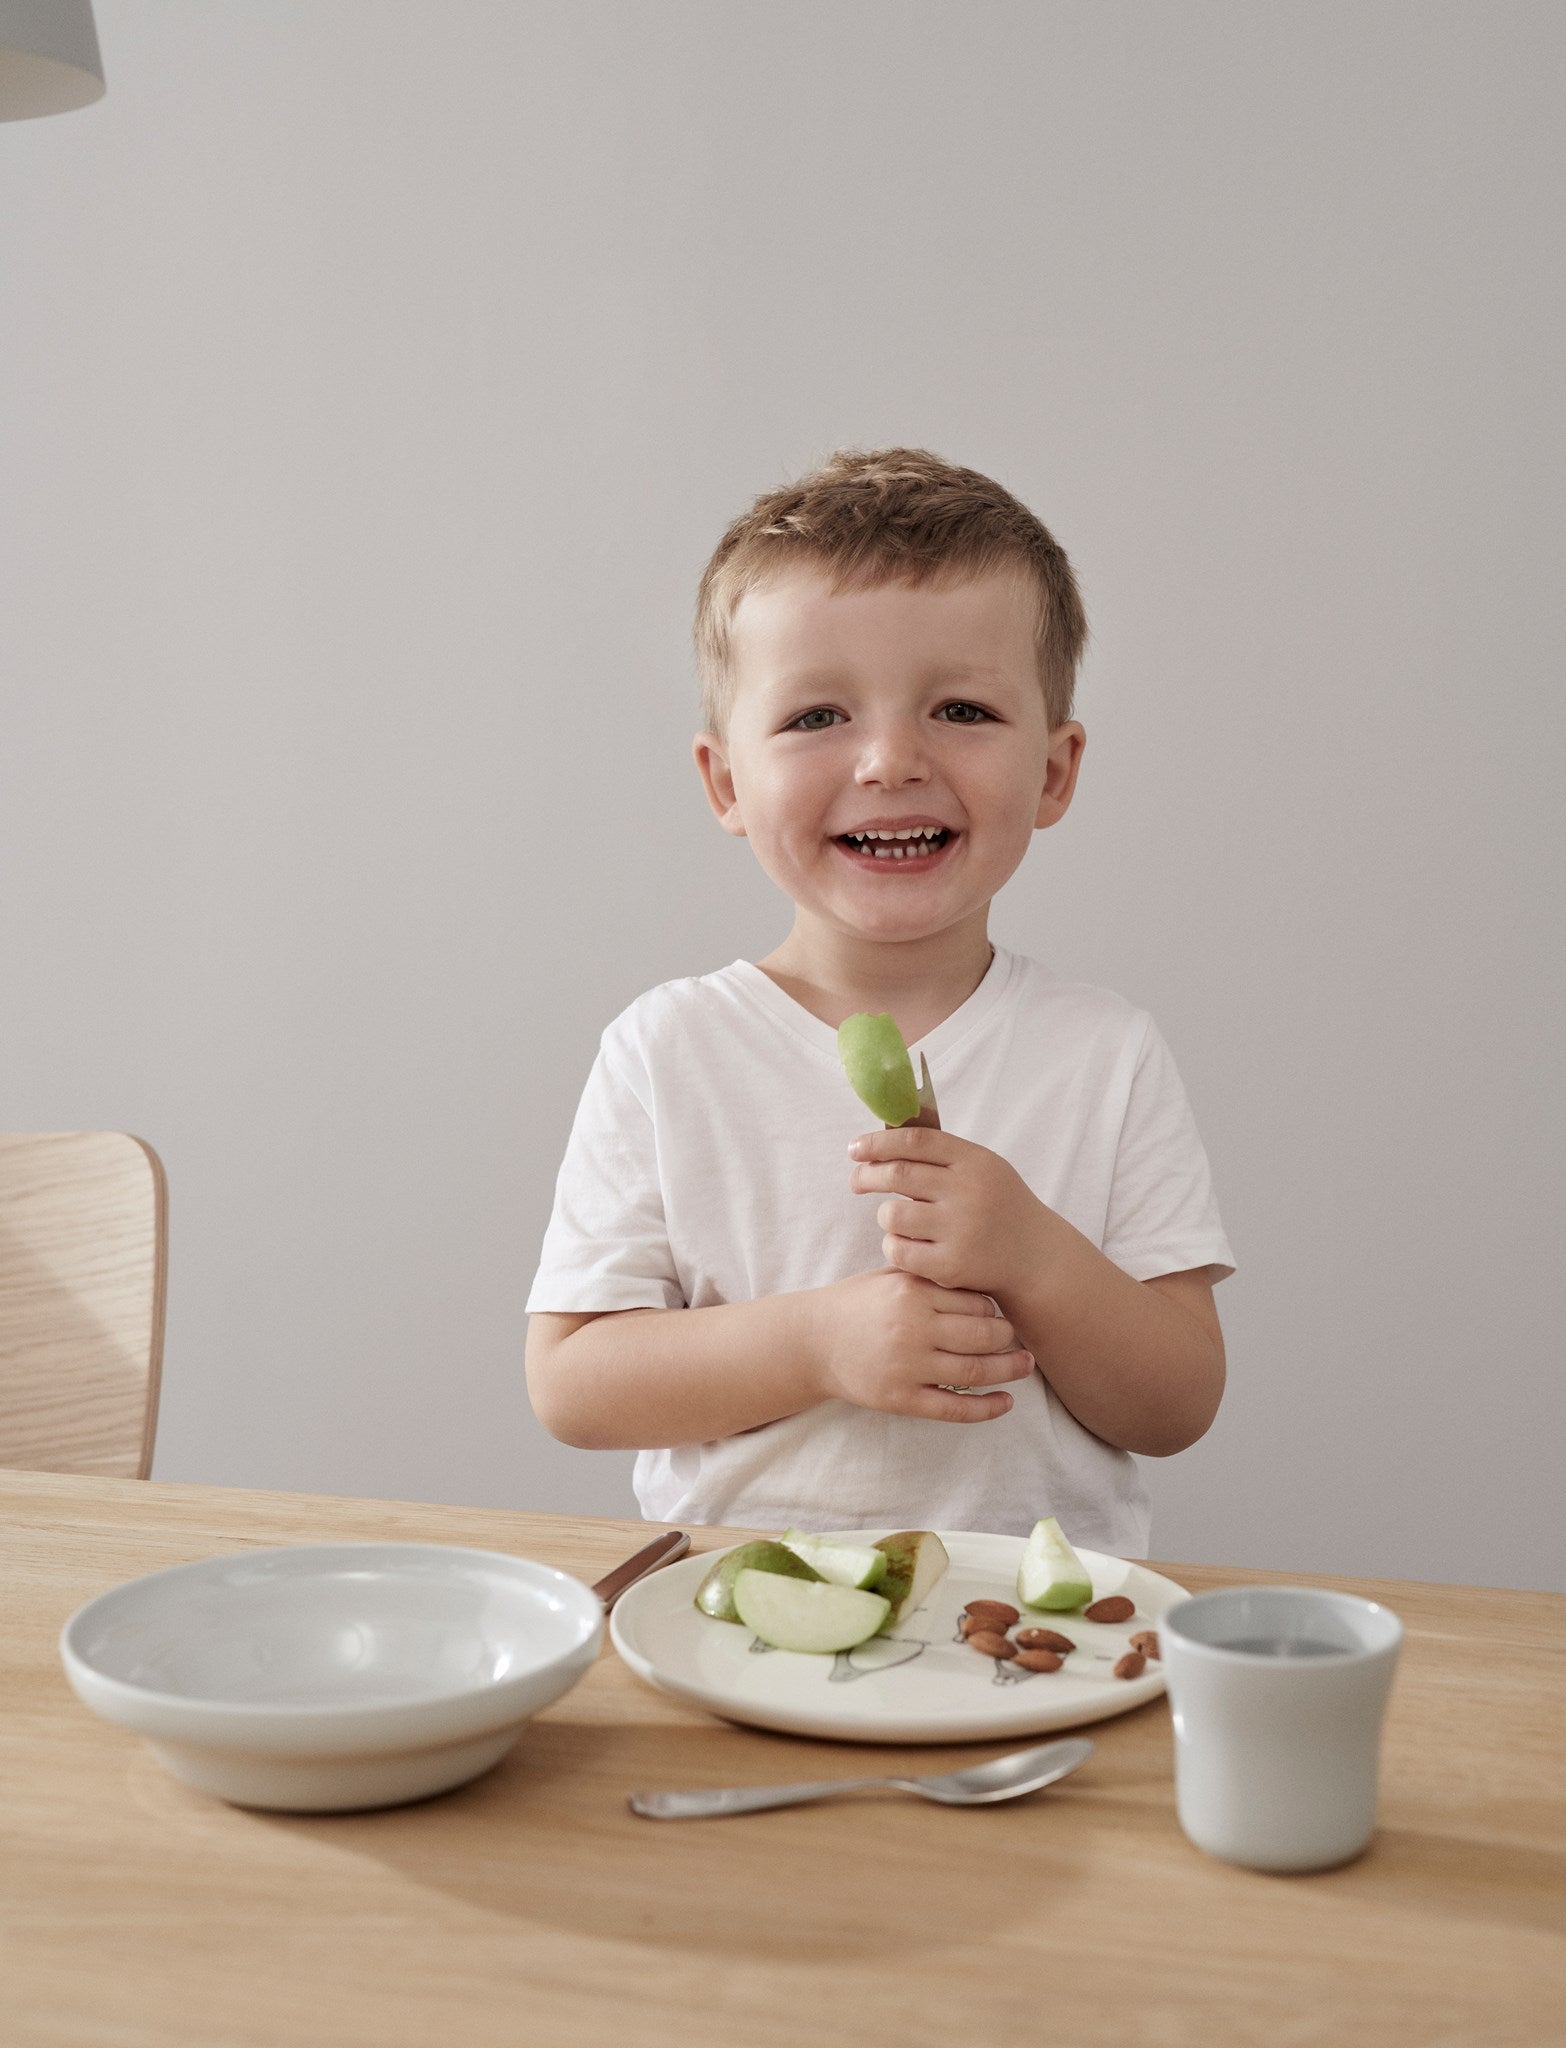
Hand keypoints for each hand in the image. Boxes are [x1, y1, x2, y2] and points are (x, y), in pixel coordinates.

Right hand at [807, 1267, 1034, 1424]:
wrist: (812, 1340)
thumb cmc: (857, 1304)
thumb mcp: (891, 1277)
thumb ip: (932, 1279)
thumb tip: (987, 1290)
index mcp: (911, 1292)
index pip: (974, 1301)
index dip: (994, 1309)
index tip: (1001, 1314)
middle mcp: (911, 1328)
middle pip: (981, 1336)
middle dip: (1008, 1338)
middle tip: (1020, 1339)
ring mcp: (906, 1367)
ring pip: (973, 1372)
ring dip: (1008, 1371)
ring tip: (1025, 1366)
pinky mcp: (900, 1399)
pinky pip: (953, 1408)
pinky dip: (985, 1408)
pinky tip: (1005, 1403)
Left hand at [847, 1126, 1054, 1298]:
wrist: (1036, 1257)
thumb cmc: (999, 1207)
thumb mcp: (984, 1170)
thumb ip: (943, 1155)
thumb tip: (883, 1141)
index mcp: (975, 1162)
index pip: (915, 1140)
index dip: (878, 1142)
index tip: (856, 1148)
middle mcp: (968, 1192)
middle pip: (897, 1174)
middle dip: (866, 1175)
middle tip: (856, 1181)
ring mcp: (961, 1229)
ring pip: (892, 1214)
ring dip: (885, 1215)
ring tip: (896, 1219)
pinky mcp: (951, 1264)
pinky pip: (898, 1249)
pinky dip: (893, 1245)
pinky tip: (904, 1244)